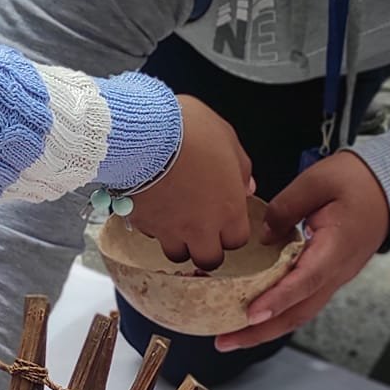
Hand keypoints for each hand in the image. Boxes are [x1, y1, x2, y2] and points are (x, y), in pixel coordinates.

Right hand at [130, 94, 253, 271]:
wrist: (142, 132)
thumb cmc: (189, 130)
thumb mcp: (226, 138)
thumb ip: (241, 168)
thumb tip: (247, 187)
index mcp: (228, 209)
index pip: (237, 241)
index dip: (230, 232)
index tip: (224, 220)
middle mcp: (200, 227)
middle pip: (208, 260)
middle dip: (206, 248)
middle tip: (200, 230)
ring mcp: (169, 230)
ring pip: (177, 254)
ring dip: (178, 242)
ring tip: (175, 221)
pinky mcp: (142, 224)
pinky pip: (151, 235)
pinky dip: (154, 226)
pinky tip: (153, 206)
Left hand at [214, 150, 389, 352]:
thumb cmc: (358, 181)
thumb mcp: (318, 180)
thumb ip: (285, 208)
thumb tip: (262, 236)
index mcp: (336, 248)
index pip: (305, 280)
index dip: (278, 299)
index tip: (252, 314)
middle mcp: (337, 271)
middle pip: (299, 311)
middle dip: (261, 331)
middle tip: (225, 340)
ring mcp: (335, 278)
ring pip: (299, 313)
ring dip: (266, 330)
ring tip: (231, 337)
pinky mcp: (328, 276)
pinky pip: (302, 302)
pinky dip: (277, 314)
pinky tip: (254, 317)